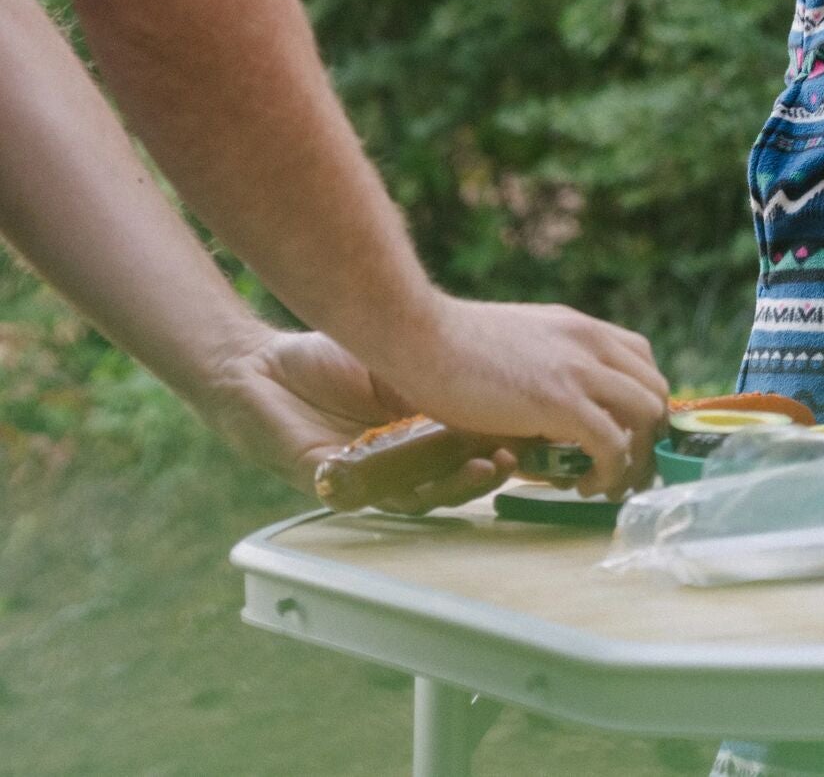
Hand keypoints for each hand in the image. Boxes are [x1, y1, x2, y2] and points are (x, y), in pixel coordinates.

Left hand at [201, 331, 508, 511]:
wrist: (257, 368)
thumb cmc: (324, 356)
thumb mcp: (393, 354)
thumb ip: (435, 366)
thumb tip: (497, 362)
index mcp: (417, 426)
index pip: (472, 442)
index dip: (506, 440)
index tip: (538, 426)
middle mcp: (401, 457)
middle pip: (460, 474)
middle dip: (496, 469)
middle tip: (524, 455)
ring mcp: (374, 476)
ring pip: (431, 494)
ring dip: (466, 485)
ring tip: (495, 467)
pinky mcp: (342, 487)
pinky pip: (387, 499)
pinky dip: (421, 489)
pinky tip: (443, 474)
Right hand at [364, 294, 669, 498]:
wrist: (423, 337)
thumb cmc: (455, 348)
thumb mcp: (520, 348)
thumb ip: (547, 372)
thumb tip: (556, 421)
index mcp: (580, 328)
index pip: (642, 361)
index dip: (641, 403)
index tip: (624, 437)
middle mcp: (590, 341)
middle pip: (655, 389)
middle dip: (649, 435)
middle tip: (623, 469)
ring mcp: (579, 368)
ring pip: (647, 414)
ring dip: (635, 457)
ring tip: (606, 483)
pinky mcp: (561, 401)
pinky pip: (613, 443)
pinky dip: (610, 472)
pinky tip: (583, 486)